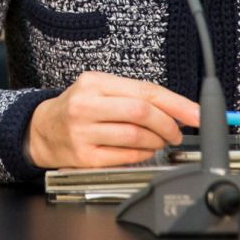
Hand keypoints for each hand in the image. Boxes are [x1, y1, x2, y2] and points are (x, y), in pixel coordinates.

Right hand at [25, 71, 199, 168]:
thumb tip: (178, 110)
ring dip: (156, 141)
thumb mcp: (100, 90)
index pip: (145, 90)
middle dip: (168, 125)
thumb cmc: (79, 108)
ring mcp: (83, 132)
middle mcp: (86, 105)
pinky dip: (142, 155)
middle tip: (176, 132)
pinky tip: (142, 151)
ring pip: (136, 137)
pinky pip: (126, 157)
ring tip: (158, 141)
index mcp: (94, 83)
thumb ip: (134, 95)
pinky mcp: (84, 157)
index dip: (176, 104)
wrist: (43, 130)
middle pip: (142, 113)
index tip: (196, 114)